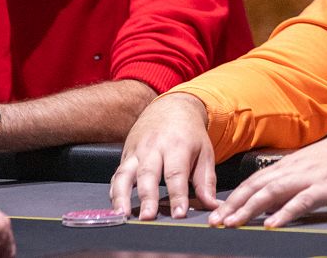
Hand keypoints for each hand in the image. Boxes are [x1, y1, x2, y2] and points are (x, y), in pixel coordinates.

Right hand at [110, 93, 216, 219]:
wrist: (171, 107)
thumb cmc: (190, 134)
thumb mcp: (205, 152)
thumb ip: (206, 181)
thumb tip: (212, 206)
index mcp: (177, 146)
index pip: (176, 173)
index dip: (177, 195)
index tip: (179, 213)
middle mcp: (154, 148)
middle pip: (148, 174)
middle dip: (147, 197)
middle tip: (148, 218)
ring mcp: (137, 151)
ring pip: (125, 174)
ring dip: (122, 196)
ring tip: (123, 215)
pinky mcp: (126, 155)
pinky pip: (117, 174)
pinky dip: (114, 191)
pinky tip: (116, 208)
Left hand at [208, 115, 326, 228]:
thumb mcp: (312, 167)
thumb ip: (291, 183)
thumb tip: (272, 202)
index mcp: (289, 165)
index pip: (254, 181)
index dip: (234, 197)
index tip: (217, 212)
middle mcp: (294, 169)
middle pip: (256, 186)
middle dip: (233, 205)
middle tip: (215, 222)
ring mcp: (309, 177)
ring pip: (272, 192)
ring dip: (250, 208)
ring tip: (234, 223)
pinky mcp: (326, 187)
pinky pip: (302, 201)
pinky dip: (285, 213)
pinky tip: (273, 224)